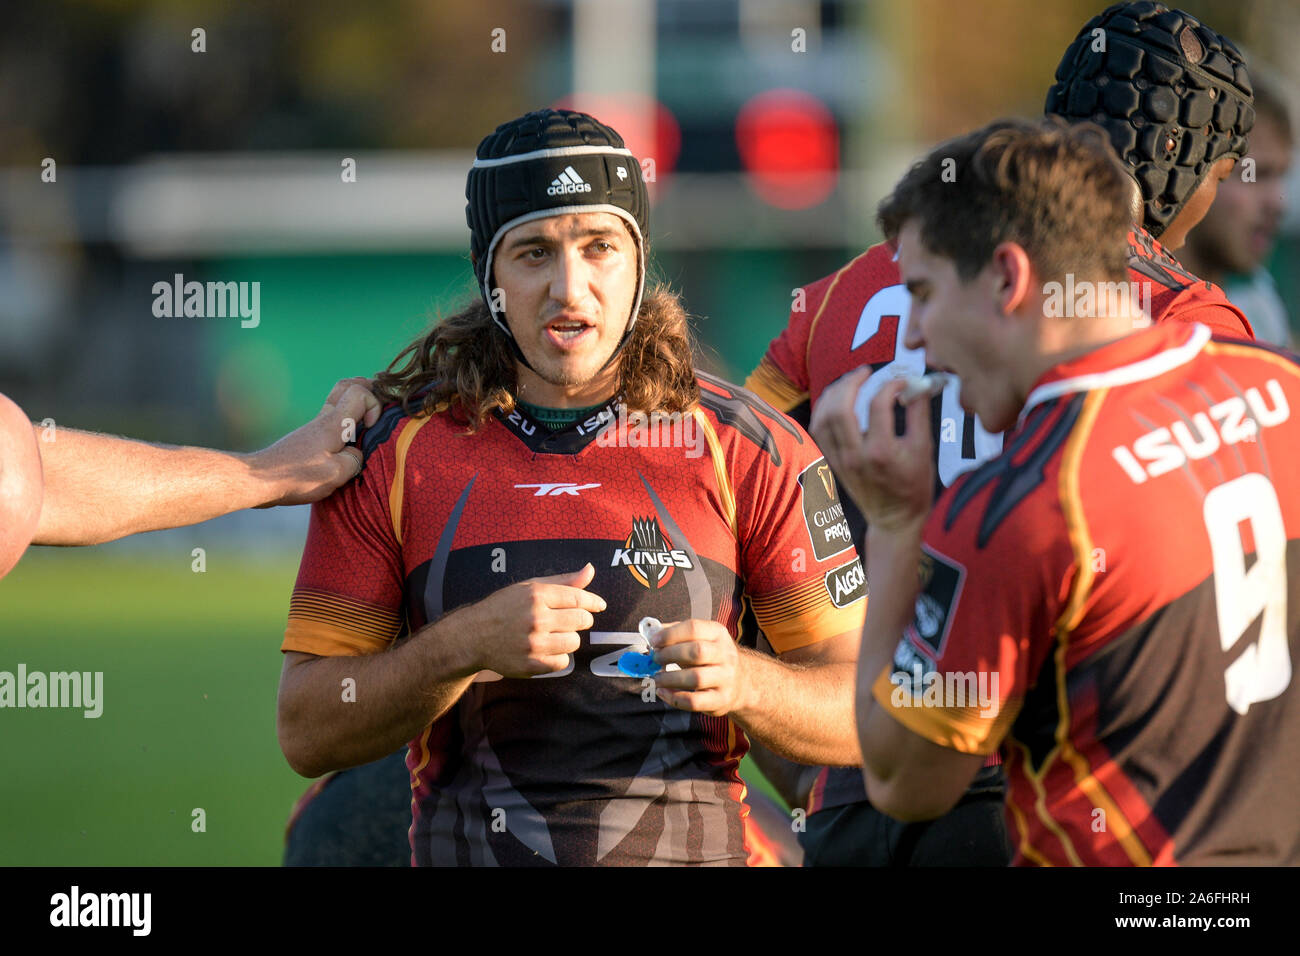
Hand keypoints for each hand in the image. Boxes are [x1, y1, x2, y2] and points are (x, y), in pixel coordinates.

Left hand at [251, 377, 382, 506]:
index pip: (359, 393)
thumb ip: (355, 460)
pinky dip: (345, 421)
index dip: (374, 405)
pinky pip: (332, 419)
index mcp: (334, 424)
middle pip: (346, 385)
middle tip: (378, 404)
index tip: (371, 427)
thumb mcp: (335, 474)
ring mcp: (314, 427)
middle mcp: (324, 419)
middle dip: (367, 389)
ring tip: (368, 422)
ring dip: (356, 405)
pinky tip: (348, 441)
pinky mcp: (308, 438)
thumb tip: (357, 454)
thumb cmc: (296, 476)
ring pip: (338, 400)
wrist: (259, 479)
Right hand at [449, 563, 606, 678]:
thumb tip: (590, 570)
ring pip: (574, 642)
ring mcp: (533, 643)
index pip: (578, 598)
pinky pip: (562, 662)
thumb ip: (563, 581)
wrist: (473, 636)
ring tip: (553, 635)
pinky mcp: (531, 664)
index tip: (599, 605)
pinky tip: (545, 649)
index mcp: (536, 595)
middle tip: (569, 620)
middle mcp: (535, 618)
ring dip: (569, 639)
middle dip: (580, 619)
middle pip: (581, 620)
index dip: (593, 602)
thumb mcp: (529, 587)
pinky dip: (558, 657)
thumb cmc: (503, 608)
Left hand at [649, 619, 750, 716]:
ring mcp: (726, 678)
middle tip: (655, 659)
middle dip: (670, 655)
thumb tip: (652, 633)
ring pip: (696, 678)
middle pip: (697, 652)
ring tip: (657, 678)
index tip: (654, 641)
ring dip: (669, 678)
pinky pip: (694, 701)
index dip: (670, 634)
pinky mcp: (721, 700)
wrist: (741, 683)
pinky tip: (663, 693)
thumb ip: (676, 634)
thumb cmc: (710, 658)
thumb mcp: (700, 639)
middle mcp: (726, 654)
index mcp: (718, 634)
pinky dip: (674, 698)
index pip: (694, 628)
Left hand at [809, 367, 933, 533]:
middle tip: (866, 371)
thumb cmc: (913, 486)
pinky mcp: (831, 462)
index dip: (891, 385)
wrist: (894, 519)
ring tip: (850, 381)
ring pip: (824, 418)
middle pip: (840, 408)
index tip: (902, 382)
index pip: (878, 405)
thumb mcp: (924, 449)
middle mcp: (855, 455)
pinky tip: (835, 400)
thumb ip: (919, 413)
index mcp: (881, 452)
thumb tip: (917, 384)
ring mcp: (839, 460)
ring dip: (834, 393)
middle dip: (852, 382)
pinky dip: (823, 410)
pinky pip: (818, 430)